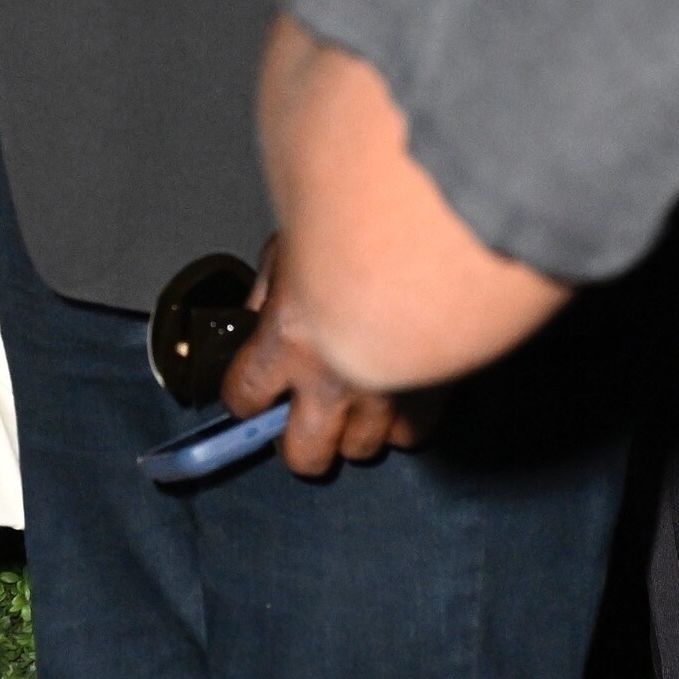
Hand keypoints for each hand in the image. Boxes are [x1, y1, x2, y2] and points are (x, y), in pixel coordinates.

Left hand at [219, 235, 417, 475]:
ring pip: (361, 450)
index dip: (244, 395)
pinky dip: (405, 420)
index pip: (244, 398)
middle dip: (298, 442)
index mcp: (288, 340)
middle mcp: (333, 380)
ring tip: (357, 401)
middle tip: (303, 419)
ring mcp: (385, 395)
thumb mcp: (290, 246)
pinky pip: (414, 433)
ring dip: (355, 430)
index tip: (251, 390)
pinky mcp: (432, 394)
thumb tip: (254, 314)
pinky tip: (400, 393)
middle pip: (304, 455)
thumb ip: (269, 289)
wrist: (434, 227)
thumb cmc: (357, 223)